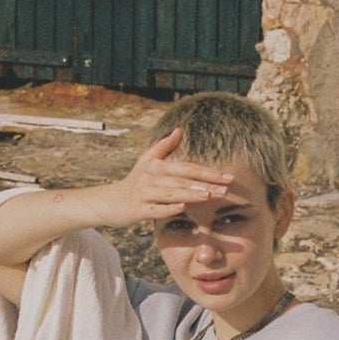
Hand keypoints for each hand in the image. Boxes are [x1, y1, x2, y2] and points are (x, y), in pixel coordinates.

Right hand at [96, 127, 234, 229]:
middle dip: (205, 184)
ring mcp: (144, 193)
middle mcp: (150, 177)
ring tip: (208, 195)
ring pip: (170, 193)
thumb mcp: (147, 160)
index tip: (228, 176)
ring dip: (189, 194)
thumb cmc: (135, 181)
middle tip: (225, 188)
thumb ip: (164, 146)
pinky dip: (168, 208)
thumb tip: (179, 130)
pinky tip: (182, 208)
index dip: (208, 172)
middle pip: (182, 180)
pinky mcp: (137, 209)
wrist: (111, 201)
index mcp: (157, 165)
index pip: (187, 168)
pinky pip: (155, 209)